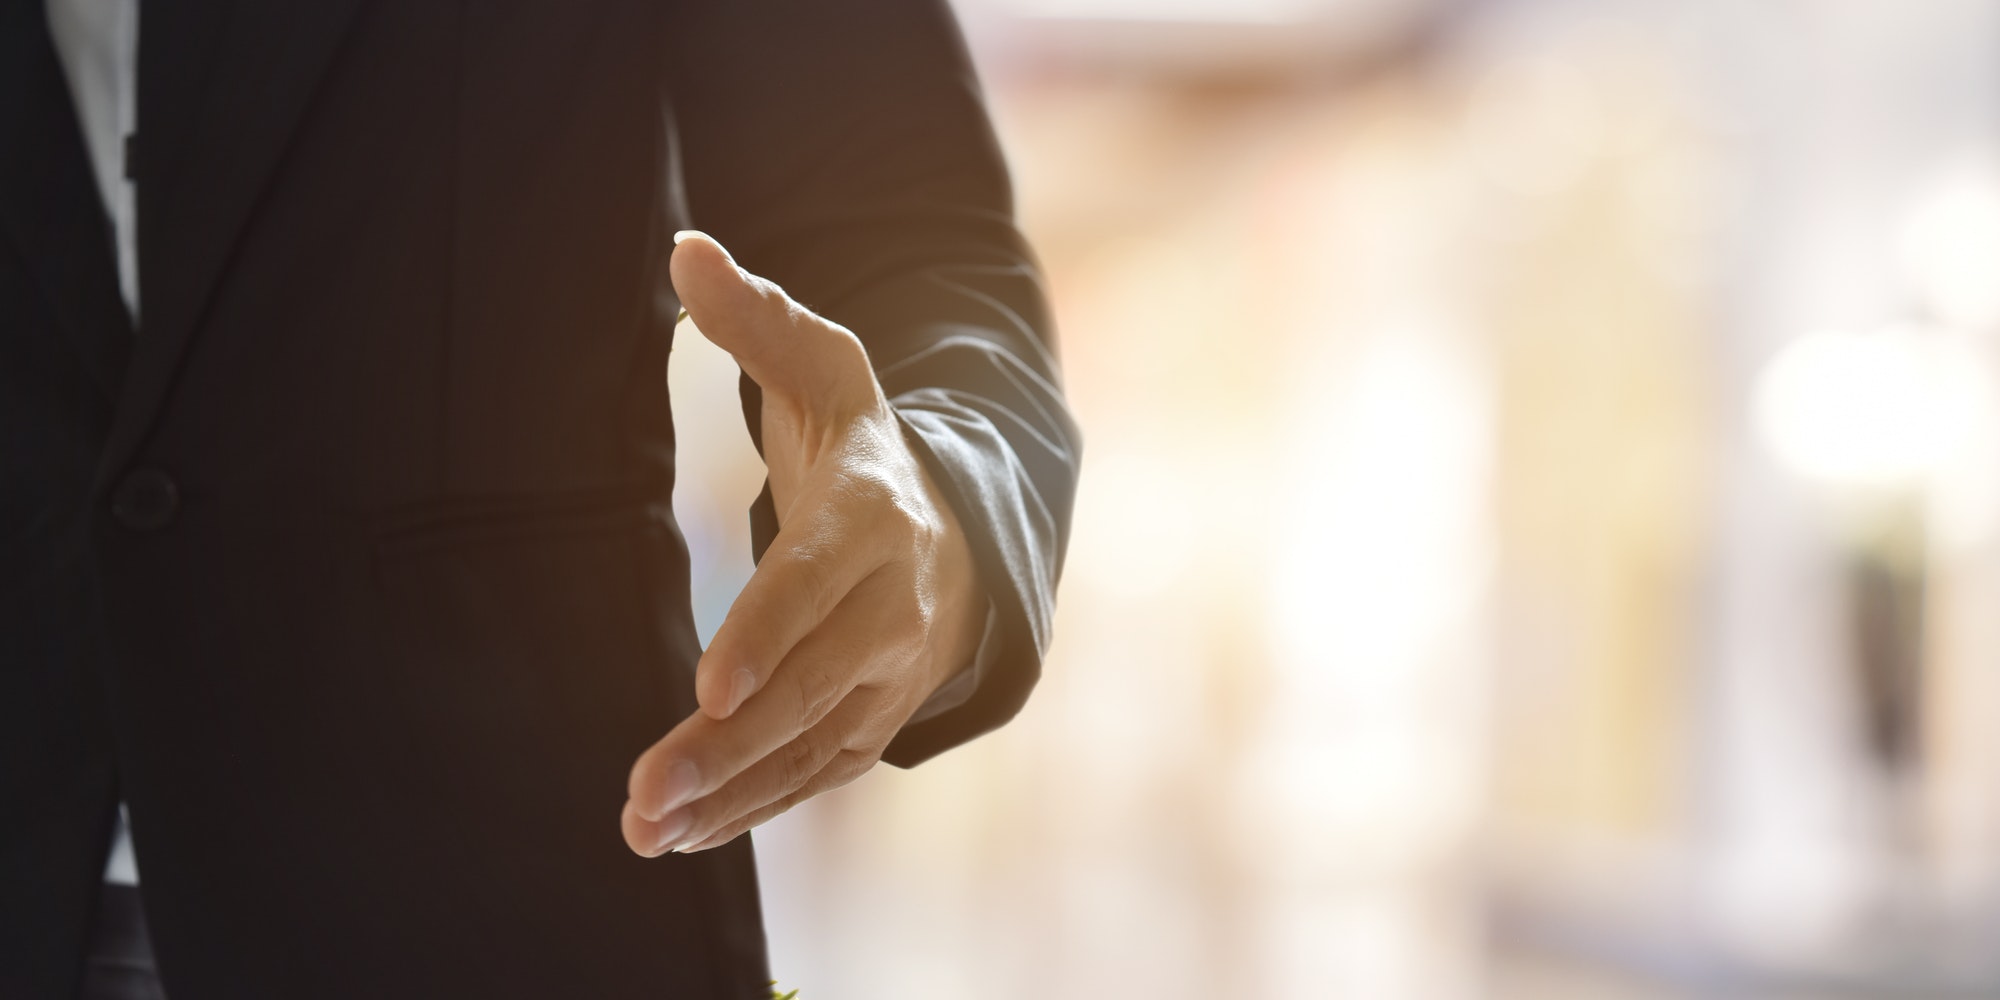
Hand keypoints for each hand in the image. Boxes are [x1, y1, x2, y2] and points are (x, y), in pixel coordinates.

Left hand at [621, 231, 984, 856]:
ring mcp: (890, 672)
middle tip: (646, 793)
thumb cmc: (870, 447)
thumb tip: (683, 250)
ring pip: (813, 743)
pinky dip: (756, 806)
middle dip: (730, 743)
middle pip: (813, 684)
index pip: (817, 580)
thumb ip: (756, 319)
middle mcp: (893, 605)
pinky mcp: (876, 719)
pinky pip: (818, 771)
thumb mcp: (828, 370)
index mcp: (877, 515)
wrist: (958, 536)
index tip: (711, 685)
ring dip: (732, 794)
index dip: (769, 633)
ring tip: (647, 830)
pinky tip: (686, 835)